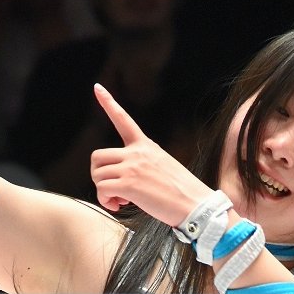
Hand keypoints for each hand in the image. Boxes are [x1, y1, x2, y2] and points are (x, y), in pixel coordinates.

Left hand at [89, 84, 213, 223]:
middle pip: (97, 156)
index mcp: (145, 146)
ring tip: (119, 200)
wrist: (196, 205)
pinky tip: (118, 206)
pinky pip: (102, 190)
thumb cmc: (183, 192)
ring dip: (102, 190)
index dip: (108, 103)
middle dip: (98, 174)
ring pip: (97, 175)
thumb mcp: (164, 166)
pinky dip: (105, 201)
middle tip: (112, 189)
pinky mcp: (129, 185)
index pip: (123, 120)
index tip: (98, 87)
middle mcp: (136, 153)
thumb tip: (126, 178)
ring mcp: (132, 167)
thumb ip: (143, 164)